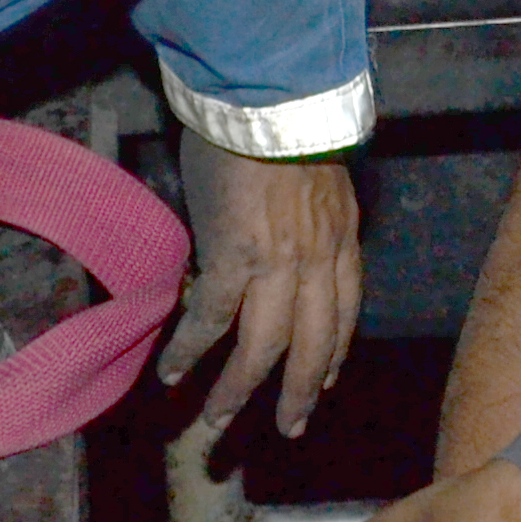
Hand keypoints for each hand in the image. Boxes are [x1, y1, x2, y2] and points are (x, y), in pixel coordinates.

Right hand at [161, 134, 360, 437]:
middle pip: (314, 343)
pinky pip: (212, 318)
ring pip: (264, 346)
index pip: (347, 308)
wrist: (266, 94)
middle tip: (288, 428)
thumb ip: (307, 209)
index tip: (329, 378)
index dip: (336, 350)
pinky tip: (174, 373)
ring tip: (218, 422)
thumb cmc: (282, 116)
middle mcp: (318, 258)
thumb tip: (279, 227)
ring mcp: (278, 263)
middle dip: (301, 391)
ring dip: (240, 390)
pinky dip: (191, 350)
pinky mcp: (233, 258)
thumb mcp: (315, 170)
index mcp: (342, 233)